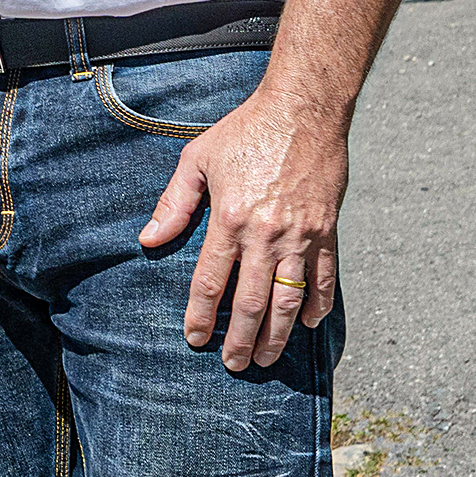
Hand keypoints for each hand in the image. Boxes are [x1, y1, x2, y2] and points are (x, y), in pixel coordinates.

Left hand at [137, 85, 343, 370]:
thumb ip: (174, 204)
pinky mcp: (327, 231)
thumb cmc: (245, 131)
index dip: (200, 314)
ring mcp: (300, 236)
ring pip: (288, 298)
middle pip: (250, 301)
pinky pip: (324, 278)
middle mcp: (266, 234)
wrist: (303, 111)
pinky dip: (317, 305)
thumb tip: (148, 241)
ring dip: (277, 334)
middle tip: (234, 365)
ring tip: (267, 358)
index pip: (209, 280)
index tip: (194, 338)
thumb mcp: (197, 159)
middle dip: (240, 339)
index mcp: (229, 219)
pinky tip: (306, 325)